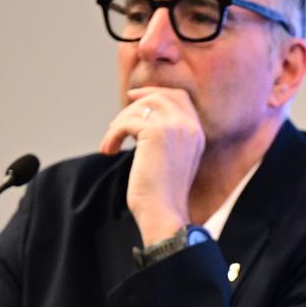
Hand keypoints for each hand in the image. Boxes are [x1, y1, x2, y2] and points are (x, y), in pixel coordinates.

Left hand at [100, 87, 204, 244]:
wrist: (164, 213)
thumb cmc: (163, 195)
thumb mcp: (170, 160)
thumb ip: (165, 137)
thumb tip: (140, 118)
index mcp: (197, 133)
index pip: (180, 98)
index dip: (156, 93)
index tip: (134, 98)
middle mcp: (189, 126)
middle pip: (160, 96)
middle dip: (136, 102)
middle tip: (117, 119)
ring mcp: (174, 127)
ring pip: (140, 107)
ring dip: (120, 122)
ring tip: (111, 142)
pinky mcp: (155, 132)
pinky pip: (126, 122)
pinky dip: (112, 134)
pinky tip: (108, 150)